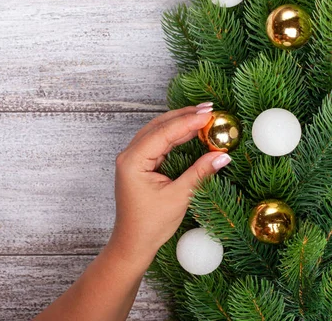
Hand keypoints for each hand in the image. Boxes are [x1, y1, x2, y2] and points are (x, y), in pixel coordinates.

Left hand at [107, 104, 231, 263]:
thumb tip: (223, 155)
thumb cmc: (150, 224)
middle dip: (183, 116)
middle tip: (209, 109)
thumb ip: (200, 173)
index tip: (209, 113)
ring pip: (157, 132)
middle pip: (158, 127)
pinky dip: (173, 135)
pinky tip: (190, 131)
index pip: (163, 133)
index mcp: (133, 161)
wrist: (133, 242)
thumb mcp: (178, 197)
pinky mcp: (138, 164)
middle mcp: (129, 155)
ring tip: (203, 115)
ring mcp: (132, 159)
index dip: (187, 122)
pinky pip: (157, 143)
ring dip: (179, 123)